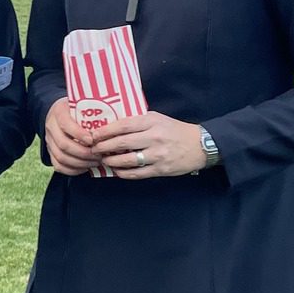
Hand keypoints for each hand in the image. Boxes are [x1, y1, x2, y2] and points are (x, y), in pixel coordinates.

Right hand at [43, 97, 98, 175]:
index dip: (79, 134)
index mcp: (59, 111)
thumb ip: (93, 112)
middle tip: (99, 155)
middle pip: (64, 144)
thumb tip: (111, 125)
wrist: (63, 113)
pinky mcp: (50, 152)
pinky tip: (85, 167)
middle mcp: (51, 126)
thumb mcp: (84, 105)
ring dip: (80, 163)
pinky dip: (73, 170)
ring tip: (95, 162)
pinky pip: (58, 166)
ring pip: (61, 157)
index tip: (93, 140)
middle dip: (83, 153)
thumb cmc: (79, 109)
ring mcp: (49, 141)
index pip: (66, 124)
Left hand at [91, 110, 206, 177]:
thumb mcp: (158, 118)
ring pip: (127, 160)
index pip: (123, 125)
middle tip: (93, 149)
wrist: (199, 145)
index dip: (105, 131)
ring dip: (111, 162)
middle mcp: (154, 137)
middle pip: (121, 143)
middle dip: (103, 147)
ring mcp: (157, 155)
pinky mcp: (160, 169)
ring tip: (103, 161)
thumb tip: (112, 126)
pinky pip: (137, 174)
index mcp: (151, 121)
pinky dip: (123, 173)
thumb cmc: (174, 130)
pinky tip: (117, 171)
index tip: (93, 135)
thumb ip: (138, 121)